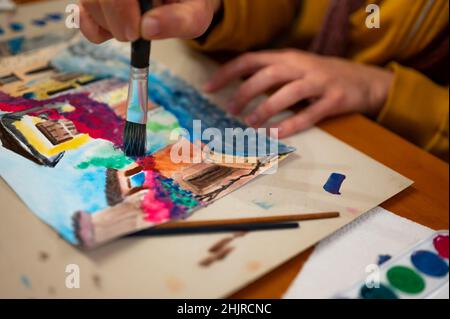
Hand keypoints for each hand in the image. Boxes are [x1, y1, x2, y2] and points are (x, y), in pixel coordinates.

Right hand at [79, 0, 221, 42]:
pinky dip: (92, 27)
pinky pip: (81, 11)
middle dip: (116, 22)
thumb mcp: (195, 13)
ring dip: (108, 25)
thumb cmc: (188, 1)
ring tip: (132, 25)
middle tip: (135, 34)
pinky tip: (108, 30)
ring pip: (89, 2)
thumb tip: (148, 29)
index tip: (137, 31)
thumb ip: (179, 20)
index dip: (120, 8)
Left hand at [205, 50, 393, 137]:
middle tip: (230, 110)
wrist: (367, 81)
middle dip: (244, 92)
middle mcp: (302, 66)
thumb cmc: (323, 77)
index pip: (251, 60)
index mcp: (288, 57)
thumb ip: (272, 74)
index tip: (208, 88)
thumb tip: (239, 87)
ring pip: (287, 93)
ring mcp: (320, 82)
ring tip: (250, 124)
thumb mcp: (296, 68)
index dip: (228, 73)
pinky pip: (310, 113)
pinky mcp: (334, 100)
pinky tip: (276, 134)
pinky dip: (292, 124)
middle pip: (267, 75)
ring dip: (265, 108)